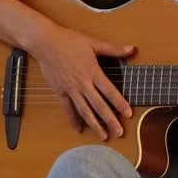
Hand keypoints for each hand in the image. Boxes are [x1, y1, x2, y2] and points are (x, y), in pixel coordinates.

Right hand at [30, 22, 134, 140]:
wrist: (45, 43)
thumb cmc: (69, 41)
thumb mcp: (93, 43)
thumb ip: (113, 49)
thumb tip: (132, 49)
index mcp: (93, 72)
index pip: (110, 91)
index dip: (120, 103)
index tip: (128, 114)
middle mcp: (83, 84)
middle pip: (99, 106)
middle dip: (110, 121)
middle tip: (119, 133)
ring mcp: (70, 89)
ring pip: (84, 111)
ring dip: (95, 124)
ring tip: (103, 136)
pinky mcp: (60, 91)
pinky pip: (67, 109)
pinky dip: (73, 120)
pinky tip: (79, 129)